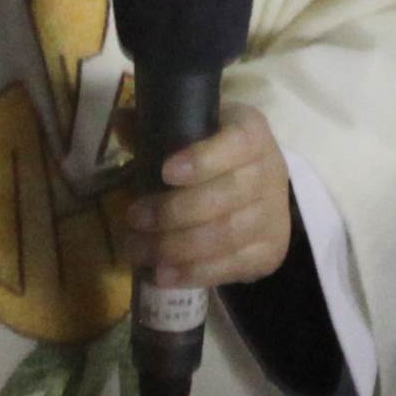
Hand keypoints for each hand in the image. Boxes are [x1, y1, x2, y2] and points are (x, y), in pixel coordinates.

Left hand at [110, 107, 297, 294]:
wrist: (257, 192)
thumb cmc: (214, 158)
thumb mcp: (190, 134)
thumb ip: (158, 130)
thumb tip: (121, 121)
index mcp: (252, 134)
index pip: (237, 143)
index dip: (203, 159)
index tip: (165, 172)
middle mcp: (270, 172)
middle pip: (226, 196)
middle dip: (173, 212)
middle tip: (133, 218)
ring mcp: (273, 215)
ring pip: (226, 235)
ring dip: (176, 247)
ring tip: (138, 249)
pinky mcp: (269, 252)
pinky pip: (232, 267)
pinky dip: (194, 273)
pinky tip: (163, 275)